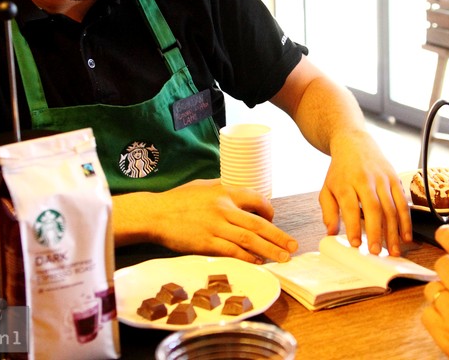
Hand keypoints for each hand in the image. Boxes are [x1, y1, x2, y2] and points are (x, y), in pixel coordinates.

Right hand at [117, 179, 297, 263]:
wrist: (155, 214)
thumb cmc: (178, 200)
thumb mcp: (204, 187)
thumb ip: (224, 191)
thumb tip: (243, 198)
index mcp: (224, 191)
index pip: (256, 199)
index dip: (269, 210)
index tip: (273, 219)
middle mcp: (223, 207)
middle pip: (258, 223)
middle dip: (278, 235)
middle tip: (293, 246)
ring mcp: (215, 226)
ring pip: (248, 239)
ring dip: (268, 249)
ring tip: (283, 257)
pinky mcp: (206, 243)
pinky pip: (232, 251)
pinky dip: (247, 257)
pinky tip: (258, 261)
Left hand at [318, 130, 411, 256]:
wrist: (354, 143)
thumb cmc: (340, 171)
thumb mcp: (327, 189)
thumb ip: (329, 212)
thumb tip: (331, 233)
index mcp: (346, 183)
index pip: (350, 206)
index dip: (353, 226)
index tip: (355, 244)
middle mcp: (366, 180)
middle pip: (374, 208)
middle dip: (376, 232)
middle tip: (376, 252)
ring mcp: (383, 179)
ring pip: (392, 207)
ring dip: (394, 231)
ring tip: (393, 251)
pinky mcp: (395, 179)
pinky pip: (403, 202)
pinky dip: (406, 221)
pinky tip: (406, 236)